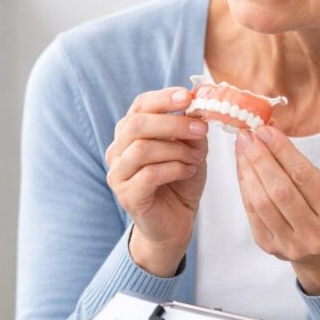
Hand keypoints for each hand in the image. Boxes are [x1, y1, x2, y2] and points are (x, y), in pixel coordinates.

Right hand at [105, 87, 208, 276]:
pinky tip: (187, 172)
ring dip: (176, 150)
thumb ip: (191, 128)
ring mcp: (118, 174)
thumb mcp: (191, 148)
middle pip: (137, 125)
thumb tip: (198, 105)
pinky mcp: (126, 195)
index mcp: (131, 132)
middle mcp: (118, 150)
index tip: (187, 96)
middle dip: (173, 123)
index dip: (163, 98)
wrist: (175, 223)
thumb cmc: (180, 181)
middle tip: (201, 129)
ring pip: (142, 149)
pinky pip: (148, 175)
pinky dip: (174, 169)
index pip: (140, 105)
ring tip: (196, 158)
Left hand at [234, 125, 319, 294]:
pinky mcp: (270, 247)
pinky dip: (245, 186)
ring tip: (241, 148)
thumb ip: (299, 164)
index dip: (281, 150)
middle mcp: (315, 234)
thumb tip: (268, 131)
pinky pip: (252, 212)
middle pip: (280, 190)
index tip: (265, 129)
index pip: (304, 176)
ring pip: (262, 202)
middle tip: (247, 135)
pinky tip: (242, 168)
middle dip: (260, 158)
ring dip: (248, 170)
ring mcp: (291, 244)